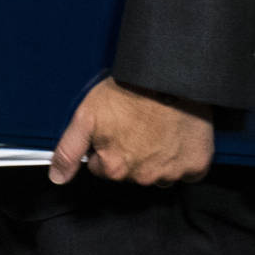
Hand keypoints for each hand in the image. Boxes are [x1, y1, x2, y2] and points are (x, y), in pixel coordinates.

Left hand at [49, 78, 213, 186]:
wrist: (167, 76)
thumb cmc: (127, 91)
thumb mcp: (86, 115)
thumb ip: (69, 150)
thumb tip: (57, 178)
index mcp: (115, 168)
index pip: (104, 168)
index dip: (107, 147)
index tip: (115, 129)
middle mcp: (143, 177)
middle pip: (132, 173)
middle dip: (132, 154)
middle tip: (137, 125)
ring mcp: (172, 173)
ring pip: (160, 173)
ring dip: (158, 157)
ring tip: (158, 128)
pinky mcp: (197, 165)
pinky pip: (189, 171)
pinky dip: (184, 158)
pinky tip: (178, 137)